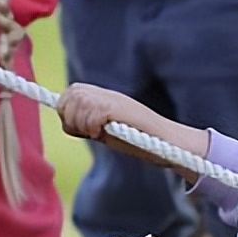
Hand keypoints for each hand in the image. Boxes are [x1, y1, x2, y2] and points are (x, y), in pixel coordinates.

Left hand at [56, 83, 207, 174]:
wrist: (170, 144)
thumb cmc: (143, 142)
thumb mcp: (111, 130)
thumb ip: (91, 122)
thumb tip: (68, 121)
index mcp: (106, 97)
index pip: (72, 92)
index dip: (67, 109)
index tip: (78, 128)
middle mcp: (110, 95)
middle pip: (72, 95)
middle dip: (70, 116)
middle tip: (87, 132)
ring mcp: (115, 100)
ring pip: (79, 102)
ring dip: (82, 123)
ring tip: (97, 133)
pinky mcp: (119, 108)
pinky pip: (93, 112)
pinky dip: (92, 126)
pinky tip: (102, 133)